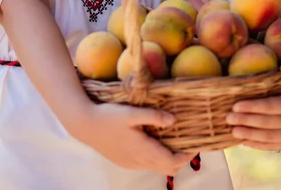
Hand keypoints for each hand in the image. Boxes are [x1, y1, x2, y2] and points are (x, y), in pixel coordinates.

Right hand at [69, 102, 193, 175]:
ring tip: (174, 142)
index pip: (171, 162)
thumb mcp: (132, 112)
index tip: (196, 145)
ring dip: (168, 159)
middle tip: (188, 144)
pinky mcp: (124, 161)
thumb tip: (173, 120)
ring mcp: (130, 163)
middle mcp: (138, 161)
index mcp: (143, 150)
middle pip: (167, 168)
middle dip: (180, 159)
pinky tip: (154, 144)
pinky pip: (145, 165)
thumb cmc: (108, 116)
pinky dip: (156, 158)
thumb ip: (153, 116)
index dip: (186, 156)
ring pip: (156, 167)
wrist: (84, 124)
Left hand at [226, 62, 280, 150]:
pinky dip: (258, 144)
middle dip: (246, 121)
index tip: (236, 105)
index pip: (271, 108)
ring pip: (268, 137)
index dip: (253, 107)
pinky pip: (273, 145)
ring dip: (249, 134)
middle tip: (227, 117)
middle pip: (266, 123)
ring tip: (231, 130)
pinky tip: (243, 141)